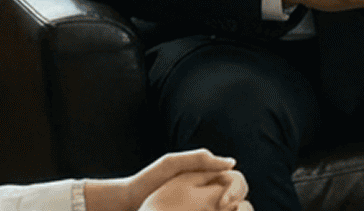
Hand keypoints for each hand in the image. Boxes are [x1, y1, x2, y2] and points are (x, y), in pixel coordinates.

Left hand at [85, 149, 248, 210]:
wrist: (128, 202)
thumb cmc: (149, 180)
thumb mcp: (172, 164)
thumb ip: (198, 159)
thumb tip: (231, 163)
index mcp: (206, 174)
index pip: (235, 181)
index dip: (236, 191)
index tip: (224, 203)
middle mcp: (206, 190)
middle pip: (234, 198)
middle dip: (233, 206)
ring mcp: (199, 205)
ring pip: (223, 210)